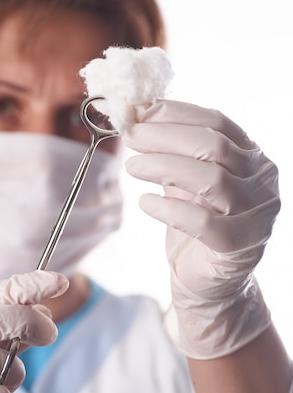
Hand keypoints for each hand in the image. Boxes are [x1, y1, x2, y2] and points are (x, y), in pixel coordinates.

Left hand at [123, 100, 279, 357]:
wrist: (208, 279)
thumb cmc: (196, 223)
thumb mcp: (185, 180)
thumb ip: (171, 152)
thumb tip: (136, 117)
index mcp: (252, 156)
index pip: (217, 122)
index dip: (175, 114)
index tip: (138, 113)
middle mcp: (262, 180)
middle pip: (214, 146)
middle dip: (165, 137)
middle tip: (130, 137)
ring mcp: (257, 214)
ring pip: (212, 180)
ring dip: (164, 167)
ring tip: (132, 167)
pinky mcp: (241, 246)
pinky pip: (204, 223)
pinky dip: (170, 209)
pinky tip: (145, 203)